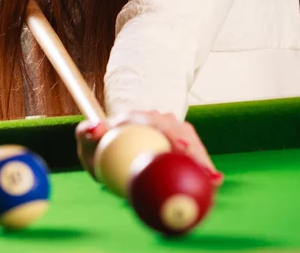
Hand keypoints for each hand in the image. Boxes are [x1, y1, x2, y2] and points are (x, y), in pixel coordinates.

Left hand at [76, 110, 223, 185]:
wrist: (109, 144)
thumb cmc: (98, 145)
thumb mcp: (88, 140)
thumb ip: (87, 133)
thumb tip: (94, 128)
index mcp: (136, 117)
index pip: (156, 121)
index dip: (170, 132)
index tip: (179, 147)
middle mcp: (157, 120)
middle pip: (179, 130)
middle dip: (193, 148)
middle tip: (204, 170)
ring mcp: (169, 130)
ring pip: (190, 141)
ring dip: (202, 158)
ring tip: (213, 179)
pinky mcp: (177, 142)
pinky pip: (191, 153)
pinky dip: (201, 165)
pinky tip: (212, 182)